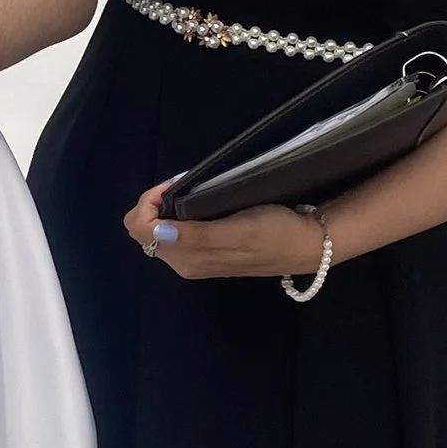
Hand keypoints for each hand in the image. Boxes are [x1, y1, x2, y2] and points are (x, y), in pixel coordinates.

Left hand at [125, 187, 329, 282]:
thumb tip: (158, 230)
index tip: (174, 184)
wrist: (306, 244)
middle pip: (144, 230)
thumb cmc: (274, 232)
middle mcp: (183, 263)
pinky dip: (178, 215)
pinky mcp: (207, 254)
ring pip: (158, 231)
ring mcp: (194, 260)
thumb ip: (196, 234)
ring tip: (191, 190)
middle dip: (155, 204)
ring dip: (167, 208)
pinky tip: (199, 203)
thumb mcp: (237, 229)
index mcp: (185, 258)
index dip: (149, 202)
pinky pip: (176, 233)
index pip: (140, 228)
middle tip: (182, 184)